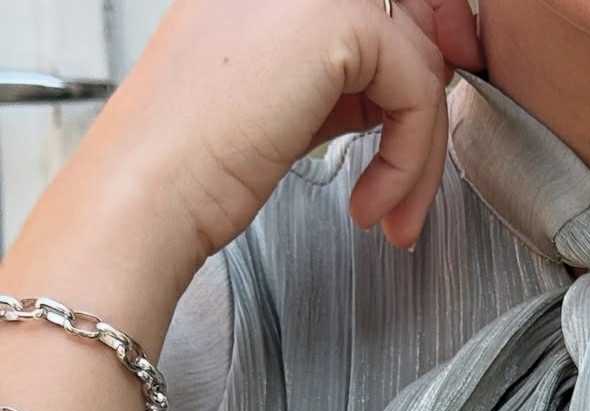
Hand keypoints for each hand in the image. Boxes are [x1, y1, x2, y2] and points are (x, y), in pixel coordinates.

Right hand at [95, 0, 482, 269]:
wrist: (151, 185)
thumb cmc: (194, 156)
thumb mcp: (285, 96)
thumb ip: (343, 74)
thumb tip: (408, 82)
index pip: (380, 3)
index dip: (422, 44)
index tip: (427, 111)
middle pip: (413, 16)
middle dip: (434, 97)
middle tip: (422, 168)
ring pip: (422, 61)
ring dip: (422, 151)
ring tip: (390, 208)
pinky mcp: (337, 24)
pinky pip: (418, 92)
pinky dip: (411, 161)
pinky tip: (372, 202)